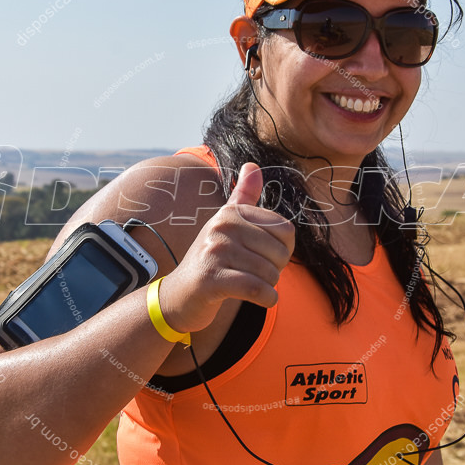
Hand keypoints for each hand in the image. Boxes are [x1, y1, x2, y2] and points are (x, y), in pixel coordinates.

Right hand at [158, 162, 295, 333]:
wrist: (179, 294)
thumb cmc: (210, 259)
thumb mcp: (225, 224)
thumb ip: (242, 196)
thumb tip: (252, 165)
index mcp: (230, 213)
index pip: (285, 230)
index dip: (284, 250)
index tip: (265, 257)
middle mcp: (221, 227)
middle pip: (280, 253)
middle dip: (276, 270)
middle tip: (256, 275)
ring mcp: (214, 252)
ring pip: (269, 274)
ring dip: (269, 286)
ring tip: (251, 286)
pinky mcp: (211, 279)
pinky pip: (256, 289)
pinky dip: (267, 298)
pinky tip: (262, 298)